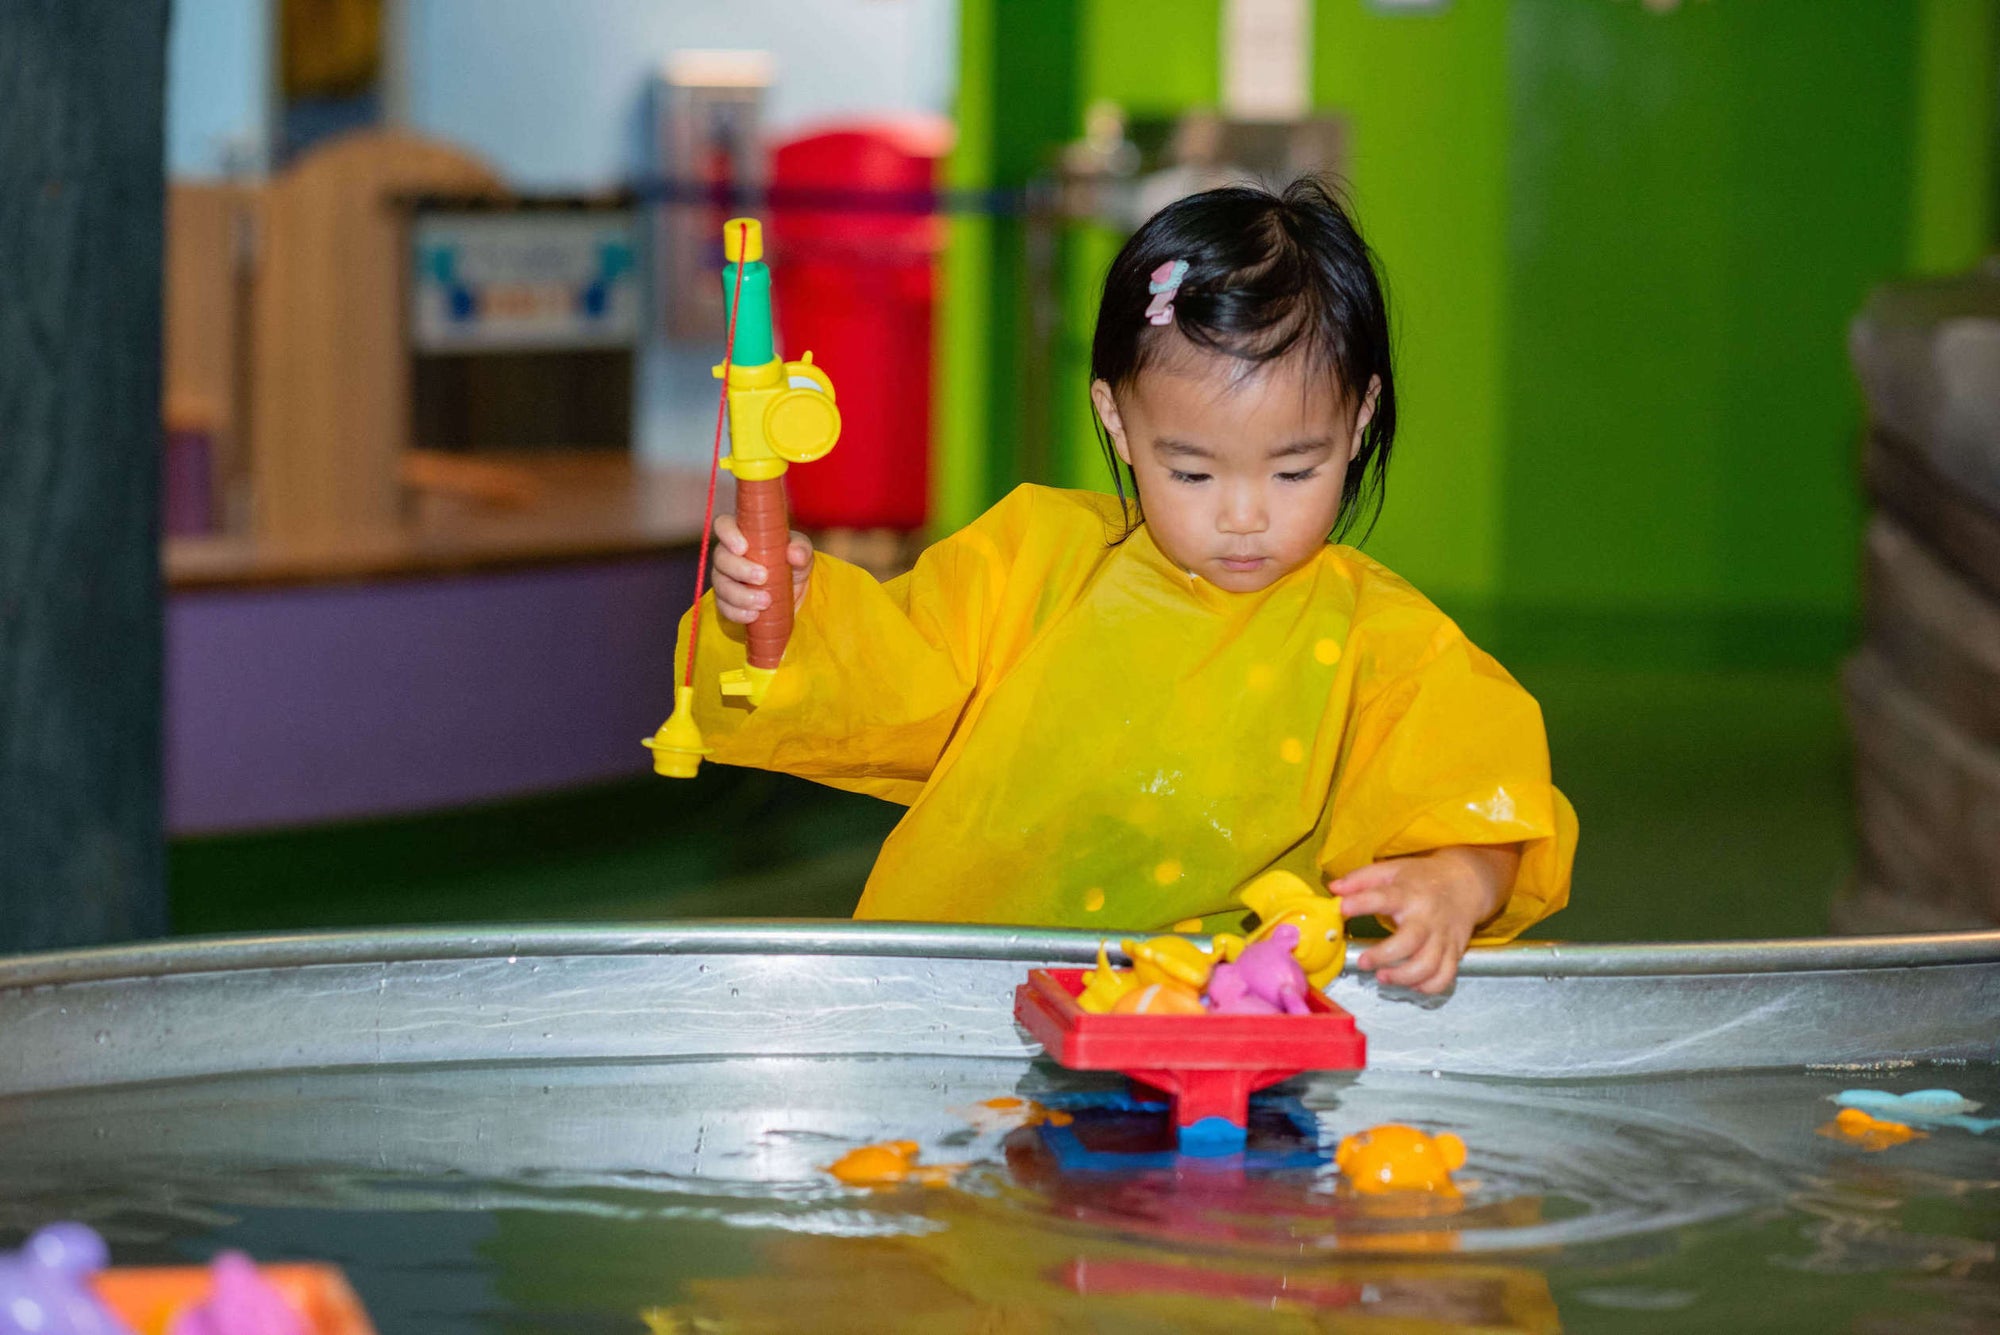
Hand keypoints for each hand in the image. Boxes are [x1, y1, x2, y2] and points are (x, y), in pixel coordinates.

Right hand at [710, 514, 812, 624]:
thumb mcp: (802, 552)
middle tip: (763, 577)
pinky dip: (738, 613)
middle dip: (740, 569)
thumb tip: (794, 554)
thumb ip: (801, 549)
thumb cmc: (791, 562)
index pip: (724, 524)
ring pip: (721, 585)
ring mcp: (724, 579)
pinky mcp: (726, 602)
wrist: (792, 593)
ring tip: (765, 602)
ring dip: (741, 595)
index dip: (728, 534)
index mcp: (742, 534)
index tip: (743, 547)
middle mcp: (728, 555)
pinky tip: (754, 616)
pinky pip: (724, 607)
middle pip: (721, 558)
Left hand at [1328, 845, 1519, 994]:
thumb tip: (1334, 889)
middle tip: (1363, 961)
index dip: (1361, 903)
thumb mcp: (1392, 869)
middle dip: (1384, 956)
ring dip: (1404, 977)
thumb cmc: (1423, 878)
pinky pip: (1445, 977)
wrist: (1466, 883)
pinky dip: (1428, 987)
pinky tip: (1410, 984)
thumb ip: (1361, 879)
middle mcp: (1427, 918)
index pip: (1383, 898)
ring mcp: (1442, 937)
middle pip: (1409, 942)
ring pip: (1428, 966)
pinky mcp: (1454, 952)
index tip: (1343, 909)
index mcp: (1408, 894)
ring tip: (1382, 977)